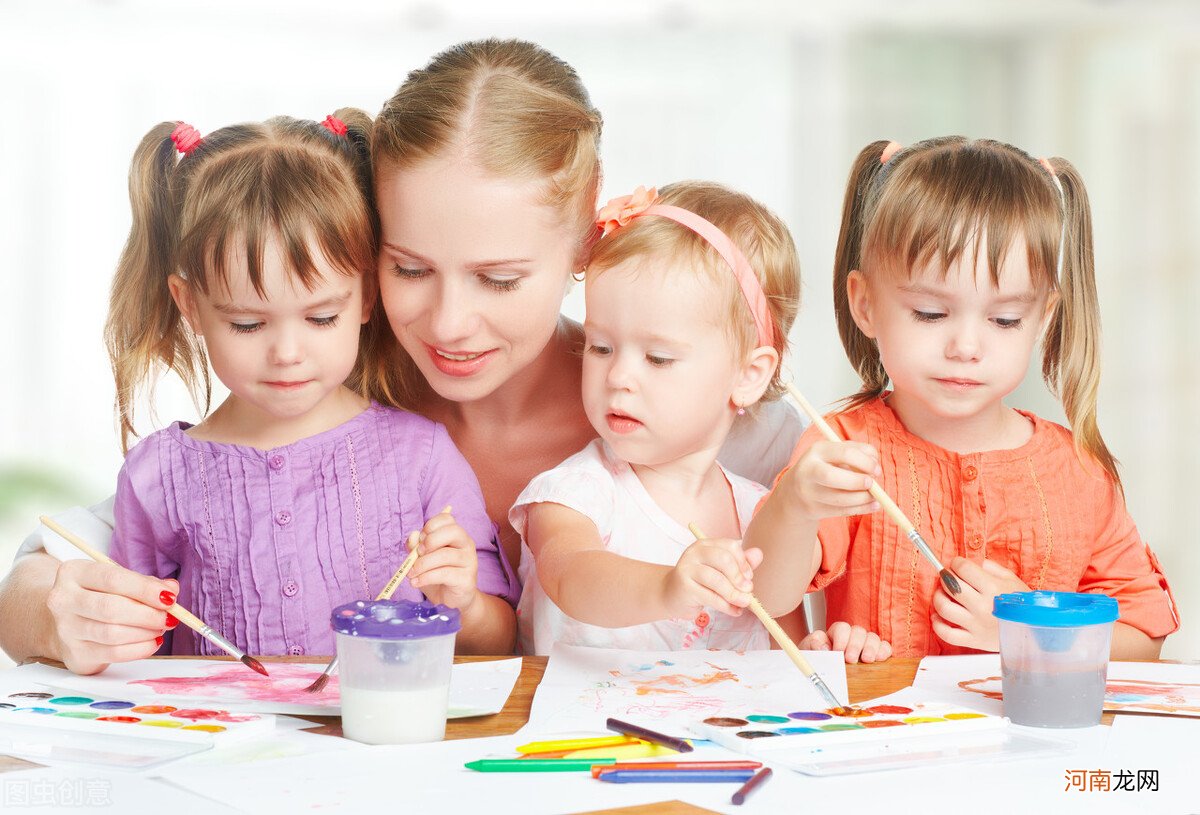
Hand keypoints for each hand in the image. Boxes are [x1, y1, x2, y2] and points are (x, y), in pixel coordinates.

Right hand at [46, 559, 176, 674]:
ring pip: (112, 633)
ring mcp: (66, 629)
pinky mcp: (75, 653)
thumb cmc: (99, 596)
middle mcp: (63, 600)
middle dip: (148, 614)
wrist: (68, 622)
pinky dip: (139, 649)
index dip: (145, 589)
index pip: (113, 579)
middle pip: (111, 608)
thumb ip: (146, 583)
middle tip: (169, 618)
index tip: (169, 598)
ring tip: (161, 628)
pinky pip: (113, 653)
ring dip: (145, 632)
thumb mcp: (119, 581)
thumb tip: (171, 589)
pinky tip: (152, 642)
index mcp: (74, 573)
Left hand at [407, 509, 478, 611]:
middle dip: (431, 540)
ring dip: (423, 564)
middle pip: (453, 531)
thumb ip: (416, 547)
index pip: (447, 519)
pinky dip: (426, 577)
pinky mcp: (467, 579)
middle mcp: (466, 544)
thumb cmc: (436, 577)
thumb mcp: (422, 560)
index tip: (420, 540)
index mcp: (456, 535)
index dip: (430, 526)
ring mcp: (469, 561)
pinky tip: (417, 582)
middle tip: (418, 553)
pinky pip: (445, 573)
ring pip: (446, 555)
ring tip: (411, 574)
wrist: (450, 602)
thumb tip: (413, 536)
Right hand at [662, 538, 762, 618]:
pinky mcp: (684, 587)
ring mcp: (687, 569)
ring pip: (717, 580)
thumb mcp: (721, 571)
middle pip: (723, 559)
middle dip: (739, 577)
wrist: (671, 595)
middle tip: (748, 590)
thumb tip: (758, 554)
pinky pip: (710, 597)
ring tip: (744, 603)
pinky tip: (734, 611)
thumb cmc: (700, 582)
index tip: (749, 576)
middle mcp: (694, 553)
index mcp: (706, 544)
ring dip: (734, 594)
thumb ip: (740, 562)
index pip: (729, 546)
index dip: (743, 562)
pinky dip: (726, 606)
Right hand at [787, 440, 881, 520]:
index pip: (845, 453)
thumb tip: (875, 464)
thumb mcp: (836, 453)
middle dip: (858, 482)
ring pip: (839, 499)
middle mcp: (808, 470)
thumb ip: (858, 451)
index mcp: (817, 451)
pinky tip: (872, 506)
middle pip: (833, 477)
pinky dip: (861, 509)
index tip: (877, 470)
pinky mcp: (813, 509)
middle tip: (871, 484)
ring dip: (863, 499)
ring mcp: (808, 492)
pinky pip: (841, 511)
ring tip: (874, 496)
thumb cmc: (825, 466)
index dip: (866, 462)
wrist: (794, 492)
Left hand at [800, 620, 892, 662]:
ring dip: (871, 648)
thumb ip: (813, 644)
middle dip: (855, 645)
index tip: (838, 652)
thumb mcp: (809, 650)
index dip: (841, 639)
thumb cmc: (817, 660)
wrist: (824, 674)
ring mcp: (866, 645)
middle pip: (859, 632)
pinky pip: (885, 647)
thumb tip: (824, 647)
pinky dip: (884, 651)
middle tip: (851, 659)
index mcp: (836, 634)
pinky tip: (880, 659)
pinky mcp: (877, 655)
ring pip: (873, 637)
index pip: (842, 628)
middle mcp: (852, 637)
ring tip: (867, 660)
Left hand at [931, 557, 1030, 651]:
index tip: (956, 564)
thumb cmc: (1022, 603)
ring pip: (944, 608)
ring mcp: (976, 625)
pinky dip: (937, 624)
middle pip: (950, 585)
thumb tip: (971, 563)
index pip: (962, 568)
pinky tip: (938, 616)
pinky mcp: (974, 641)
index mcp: (993, 588)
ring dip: (938, 597)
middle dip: (945, 577)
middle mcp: (982, 606)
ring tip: (942, 594)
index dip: (955, 563)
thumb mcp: (1012, 579)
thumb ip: (990, 567)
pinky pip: (946, 634)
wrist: (1035, 631)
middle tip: (948, 577)